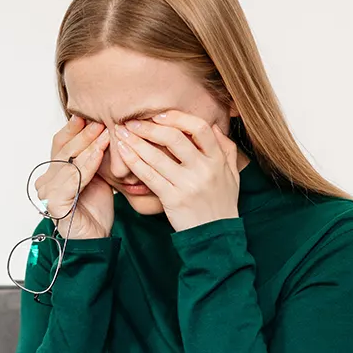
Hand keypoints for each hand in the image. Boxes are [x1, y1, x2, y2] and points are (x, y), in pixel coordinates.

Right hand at [36, 115, 113, 238]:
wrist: (97, 239)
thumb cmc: (96, 209)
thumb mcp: (96, 175)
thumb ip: (92, 156)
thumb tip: (102, 126)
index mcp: (53, 172)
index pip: (60, 143)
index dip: (74, 128)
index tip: (90, 114)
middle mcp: (46, 181)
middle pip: (63, 149)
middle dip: (84, 133)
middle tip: (101, 119)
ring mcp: (48, 193)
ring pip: (68, 162)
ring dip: (88, 146)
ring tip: (105, 132)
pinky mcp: (55, 204)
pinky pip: (73, 179)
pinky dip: (87, 164)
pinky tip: (100, 153)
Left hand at [112, 110, 240, 231]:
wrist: (216, 236)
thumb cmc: (222, 203)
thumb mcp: (232, 175)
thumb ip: (226, 149)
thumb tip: (214, 126)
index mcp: (218, 160)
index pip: (199, 128)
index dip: (177, 117)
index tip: (159, 115)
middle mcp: (204, 170)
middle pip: (174, 139)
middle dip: (149, 128)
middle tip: (131, 123)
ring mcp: (187, 185)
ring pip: (157, 157)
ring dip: (135, 142)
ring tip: (120, 134)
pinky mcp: (172, 199)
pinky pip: (149, 176)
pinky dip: (134, 162)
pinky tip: (123, 154)